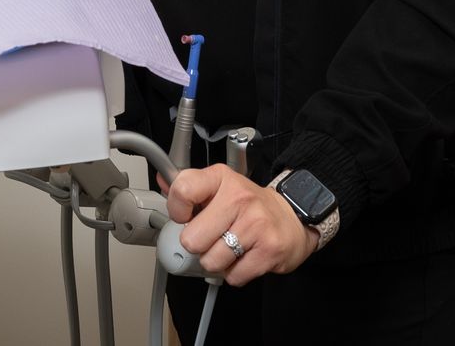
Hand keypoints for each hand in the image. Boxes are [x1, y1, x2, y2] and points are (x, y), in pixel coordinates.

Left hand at [166, 164, 318, 285]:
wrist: (292, 218)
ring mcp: (256, 224)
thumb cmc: (250, 205)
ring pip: (211, 261)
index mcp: (221, 178)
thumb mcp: (220, 187)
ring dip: (217, 262)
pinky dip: (235, 273)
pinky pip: (233, 276)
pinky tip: (244, 256)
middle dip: (198, 245)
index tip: (185, 216)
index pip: (182, 190)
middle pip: (192, 239)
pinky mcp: (269, 250)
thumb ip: (190, 187)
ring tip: (230, 247)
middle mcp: (239, 197)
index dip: (177, 210)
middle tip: (211, 238)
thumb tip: (163, 180)